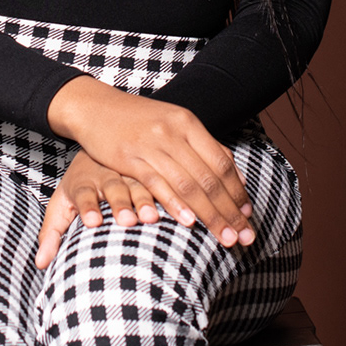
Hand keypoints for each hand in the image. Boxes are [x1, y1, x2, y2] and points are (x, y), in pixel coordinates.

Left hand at [34, 150, 162, 268]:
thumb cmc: (78, 188)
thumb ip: (51, 233)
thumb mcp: (61, 205)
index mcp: (83, 182)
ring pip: (139, 184)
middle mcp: (107, 175)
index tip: (92, 222)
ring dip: (146, 201)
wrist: (97, 150)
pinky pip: (160, 182)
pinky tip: (179, 209)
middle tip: (127, 221)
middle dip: (120, 204)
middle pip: (113, 188)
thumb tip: (40, 264)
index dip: (88, 207)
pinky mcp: (149, 173)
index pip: (83, 194)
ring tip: (153, 218)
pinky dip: (169, 196)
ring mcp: (130, 172)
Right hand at [45, 75, 255, 248]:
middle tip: (244, 237)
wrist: (96, 106)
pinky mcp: (128, 158)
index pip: (222, 162)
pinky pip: (157, 185)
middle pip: (209, 178)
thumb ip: (202, 147)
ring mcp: (151, 145)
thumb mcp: (173, 123)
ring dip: (210, 215)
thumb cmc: (139, 120)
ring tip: (225, 239)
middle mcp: (173, 132)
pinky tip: (189, 222)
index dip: (238, 192)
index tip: (249, 215)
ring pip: (188, 185)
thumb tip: (234, 175)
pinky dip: (175, 205)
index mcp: (188, 123)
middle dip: (230, 211)